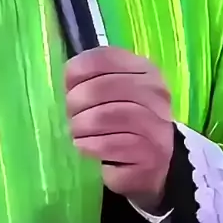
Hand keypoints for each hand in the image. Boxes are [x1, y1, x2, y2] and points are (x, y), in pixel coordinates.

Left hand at [65, 47, 173, 212]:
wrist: (151, 164)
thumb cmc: (123, 121)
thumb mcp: (113, 93)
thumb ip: (93, 78)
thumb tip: (65, 79)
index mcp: (144, 69)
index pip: (103, 58)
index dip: (76, 71)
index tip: (68, 87)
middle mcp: (155, 92)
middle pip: (101, 87)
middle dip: (76, 102)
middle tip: (71, 114)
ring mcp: (156, 123)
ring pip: (104, 116)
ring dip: (81, 125)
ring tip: (77, 132)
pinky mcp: (150, 153)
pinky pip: (109, 145)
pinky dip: (89, 145)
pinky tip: (84, 146)